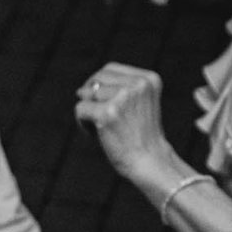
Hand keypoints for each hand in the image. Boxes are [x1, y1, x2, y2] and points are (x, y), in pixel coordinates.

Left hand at [75, 62, 176, 184]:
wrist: (151, 162)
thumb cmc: (141, 136)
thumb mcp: (139, 103)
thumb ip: (120, 88)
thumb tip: (82, 89)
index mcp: (149, 79)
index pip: (110, 69)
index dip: (99, 84)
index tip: (102, 103)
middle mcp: (138, 84)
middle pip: (97, 79)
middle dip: (91, 96)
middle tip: (97, 117)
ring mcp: (123, 97)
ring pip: (87, 93)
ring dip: (88, 111)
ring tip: (101, 129)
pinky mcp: (108, 112)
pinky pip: (80, 109)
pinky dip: (82, 123)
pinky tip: (94, 135)